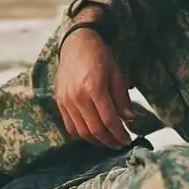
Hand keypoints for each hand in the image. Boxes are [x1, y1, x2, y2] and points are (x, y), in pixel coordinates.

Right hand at [53, 24, 135, 148]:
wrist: (76, 44)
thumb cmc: (99, 57)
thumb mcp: (117, 74)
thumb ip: (122, 98)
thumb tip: (129, 119)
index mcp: (94, 88)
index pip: (109, 120)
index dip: (119, 134)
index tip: (127, 140)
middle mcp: (78, 97)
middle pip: (95, 129)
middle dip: (109, 141)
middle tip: (119, 144)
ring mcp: (66, 101)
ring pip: (81, 131)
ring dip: (96, 140)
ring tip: (107, 141)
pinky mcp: (59, 102)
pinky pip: (70, 126)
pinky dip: (82, 134)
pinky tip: (92, 133)